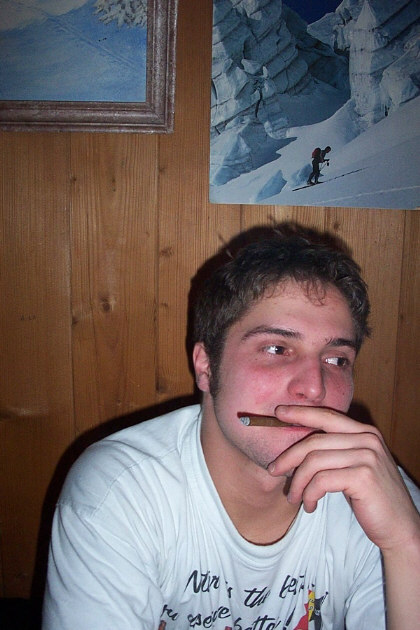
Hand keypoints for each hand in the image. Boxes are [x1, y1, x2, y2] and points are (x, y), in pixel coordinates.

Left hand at [268, 405, 419, 552]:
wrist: (400, 527)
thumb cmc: (371, 498)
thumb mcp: (354, 467)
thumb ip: (335, 451)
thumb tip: (297, 448)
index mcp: (364, 432)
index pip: (326, 416)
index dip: (300, 413)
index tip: (278, 413)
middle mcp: (367, 439)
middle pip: (314, 441)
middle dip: (288, 457)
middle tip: (273, 470)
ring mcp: (367, 456)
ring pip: (313, 462)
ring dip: (297, 482)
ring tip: (293, 497)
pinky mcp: (363, 477)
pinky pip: (321, 481)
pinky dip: (309, 494)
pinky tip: (310, 505)